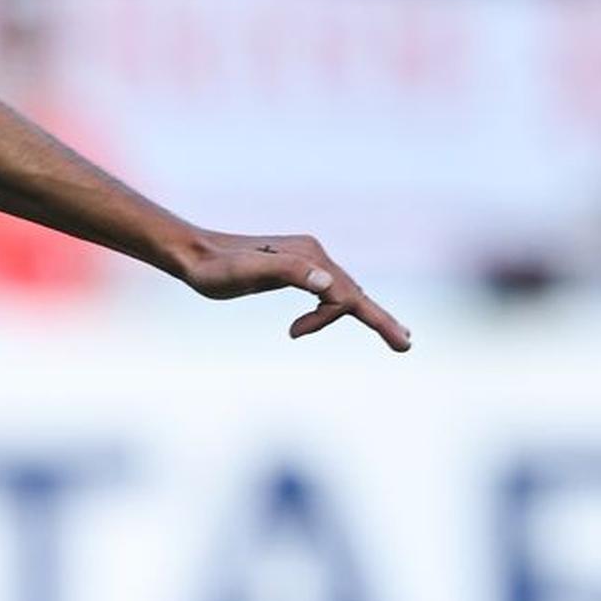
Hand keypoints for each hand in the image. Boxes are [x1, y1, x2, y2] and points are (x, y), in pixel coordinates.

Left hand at [173, 231, 410, 352]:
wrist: (192, 255)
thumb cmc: (214, 270)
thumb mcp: (245, 273)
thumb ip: (287, 272)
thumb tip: (327, 284)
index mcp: (308, 257)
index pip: (342, 295)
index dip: (330, 319)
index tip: (292, 334)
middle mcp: (313, 254)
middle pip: (355, 293)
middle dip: (382, 321)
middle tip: (407, 345)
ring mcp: (306, 260)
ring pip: (345, 291)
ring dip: (370, 315)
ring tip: (397, 337)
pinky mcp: (295, 268)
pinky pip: (329, 290)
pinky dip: (341, 307)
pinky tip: (334, 317)